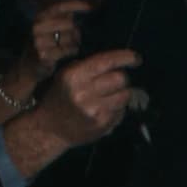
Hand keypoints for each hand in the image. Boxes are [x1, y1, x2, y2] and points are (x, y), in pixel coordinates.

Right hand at [2, 48, 139, 179]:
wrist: (50, 128)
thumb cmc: (61, 97)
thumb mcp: (66, 75)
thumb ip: (89, 66)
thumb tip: (119, 60)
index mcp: (73, 76)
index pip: (106, 61)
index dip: (125, 57)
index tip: (136, 58)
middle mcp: (83, 92)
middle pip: (120, 78)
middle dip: (122, 77)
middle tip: (116, 81)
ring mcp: (93, 109)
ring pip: (125, 94)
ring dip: (122, 93)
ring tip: (111, 96)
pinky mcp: (101, 124)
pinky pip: (121, 110)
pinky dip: (118, 108)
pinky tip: (106, 109)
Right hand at [26, 0, 86, 71]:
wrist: (29, 66)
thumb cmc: (45, 44)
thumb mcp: (50, 27)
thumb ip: (64, 17)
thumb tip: (85, 7)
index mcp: (40, 17)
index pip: (60, 7)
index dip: (76, 5)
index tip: (90, 7)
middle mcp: (38, 27)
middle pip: (69, 24)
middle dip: (77, 30)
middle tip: (78, 37)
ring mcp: (38, 41)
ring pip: (69, 38)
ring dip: (75, 42)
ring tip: (73, 45)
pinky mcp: (43, 54)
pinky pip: (66, 51)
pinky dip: (72, 51)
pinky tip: (71, 53)